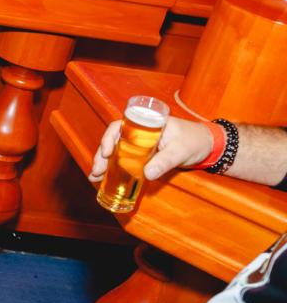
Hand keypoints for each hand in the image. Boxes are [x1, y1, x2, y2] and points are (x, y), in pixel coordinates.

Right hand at [89, 117, 213, 183]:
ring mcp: (140, 144)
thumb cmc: (195, 141)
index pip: (120, 126)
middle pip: (113, 141)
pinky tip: (105, 178)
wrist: (208, 147)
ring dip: (104, 163)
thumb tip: (146, 174)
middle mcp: (139, 133)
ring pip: (116, 151)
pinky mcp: (143, 156)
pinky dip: (114, 169)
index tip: (106, 152)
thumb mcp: (181, 151)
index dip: (109, 138)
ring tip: (95, 177)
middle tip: (96, 171)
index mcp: (146, 124)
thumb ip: (165, 161)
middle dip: (101, 156)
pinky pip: (125, 160)